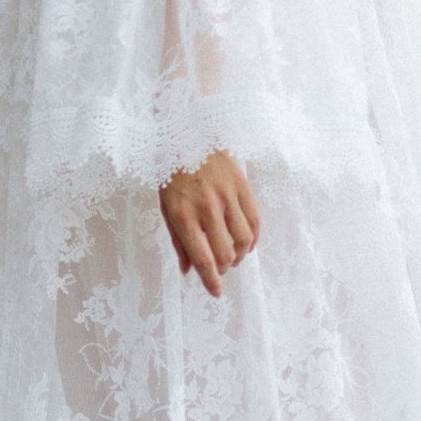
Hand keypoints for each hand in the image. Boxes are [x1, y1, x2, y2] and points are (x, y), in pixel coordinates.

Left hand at [159, 150, 261, 297]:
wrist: (188, 128)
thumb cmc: (172, 169)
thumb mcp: (165, 204)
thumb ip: (178, 239)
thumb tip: (189, 271)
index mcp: (182, 213)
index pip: (201, 258)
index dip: (211, 281)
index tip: (216, 292)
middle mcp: (206, 207)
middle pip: (225, 253)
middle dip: (224, 268)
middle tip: (220, 267)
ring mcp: (226, 195)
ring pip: (244, 240)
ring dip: (240, 255)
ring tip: (233, 255)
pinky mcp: (241, 185)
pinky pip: (255, 220)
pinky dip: (253, 238)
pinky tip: (246, 241)